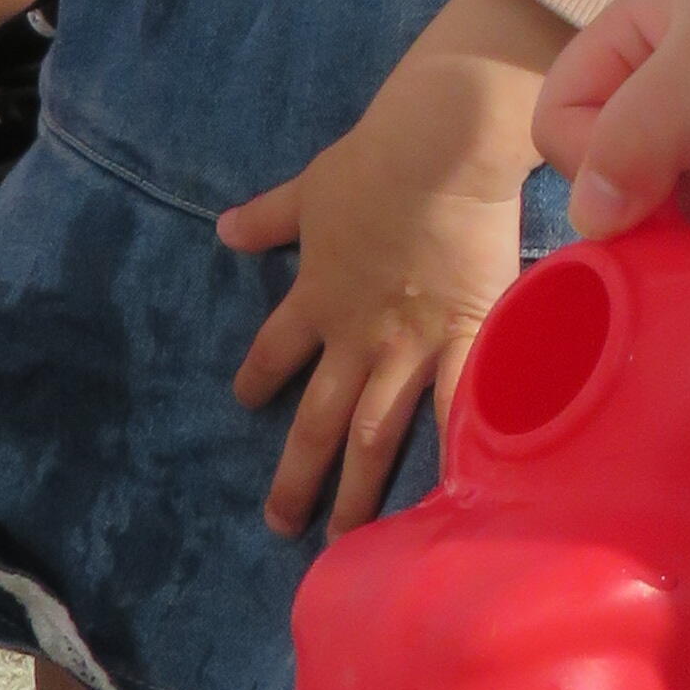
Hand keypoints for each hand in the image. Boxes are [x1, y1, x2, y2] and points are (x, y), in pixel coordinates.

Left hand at [219, 0, 557, 531]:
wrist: (441, 149)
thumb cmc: (376, 160)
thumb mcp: (310, 187)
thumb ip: (269, 218)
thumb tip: (223, 230)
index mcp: (315, 297)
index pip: (273, 351)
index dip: (258, 378)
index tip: (246, 404)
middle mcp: (355, 337)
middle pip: (318, 419)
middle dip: (298, 475)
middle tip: (280, 526)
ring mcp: (409, 348)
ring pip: (377, 434)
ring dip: (359, 490)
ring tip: (349, 540)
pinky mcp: (466, 342)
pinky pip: (459, 411)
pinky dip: (455, 457)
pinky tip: (452, 505)